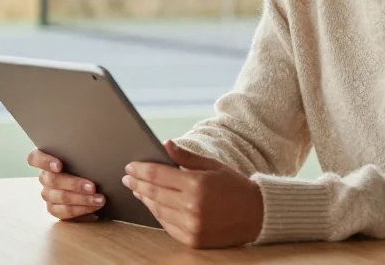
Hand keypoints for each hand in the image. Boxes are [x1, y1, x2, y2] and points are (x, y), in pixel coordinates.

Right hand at [27, 148, 106, 220]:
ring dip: (82, 199)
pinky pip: (64, 212)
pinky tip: (94, 207)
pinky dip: (81, 210)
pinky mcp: (54, 208)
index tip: (59, 165)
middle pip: (52, 180)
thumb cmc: (86, 163)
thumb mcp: (82, 155)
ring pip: (60, 197)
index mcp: (46, 159)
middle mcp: (45, 177)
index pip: (35, 158)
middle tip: (93, 187)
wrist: (93, 182)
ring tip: (100, 199)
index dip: (45, 162)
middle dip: (74, 184)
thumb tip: (95, 145)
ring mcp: (48, 194)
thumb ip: (81, 152)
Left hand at [123, 139, 263, 248]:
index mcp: (197, 184)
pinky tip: (153, 204)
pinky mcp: (192, 239)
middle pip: (154, 193)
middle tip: (128, 177)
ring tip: (138, 189)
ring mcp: (191, 225)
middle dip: (138, 183)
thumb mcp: (213, 166)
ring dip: (145, 199)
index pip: (158, 175)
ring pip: (158, 210)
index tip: (130, 166)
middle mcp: (192, 206)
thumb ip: (186, 157)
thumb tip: (165, 144)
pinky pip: (167, 225)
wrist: (257, 215)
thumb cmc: (236, 187)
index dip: (141, 169)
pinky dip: (157, 214)